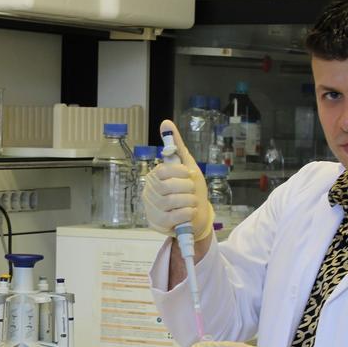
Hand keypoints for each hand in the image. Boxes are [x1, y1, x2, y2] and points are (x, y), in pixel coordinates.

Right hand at [143, 119, 213, 239]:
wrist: (198, 216)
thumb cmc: (191, 190)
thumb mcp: (187, 165)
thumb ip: (176, 145)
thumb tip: (165, 122)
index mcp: (155, 176)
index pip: (163, 171)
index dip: (180, 173)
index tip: (190, 175)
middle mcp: (149, 191)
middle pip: (167, 187)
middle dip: (187, 188)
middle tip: (192, 190)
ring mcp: (151, 208)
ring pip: (171, 202)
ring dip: (189, 201)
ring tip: (192, 202)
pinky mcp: (156, 223)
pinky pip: (173, 217)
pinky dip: (186, 213)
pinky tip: (190, 211)